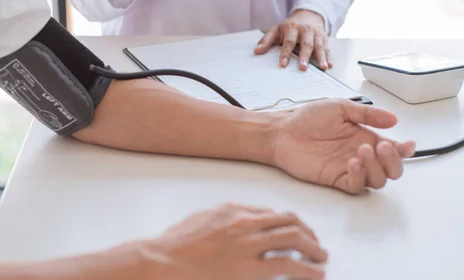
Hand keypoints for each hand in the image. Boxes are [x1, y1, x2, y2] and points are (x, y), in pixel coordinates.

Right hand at [150, 203, 326, 279]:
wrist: (163, 262)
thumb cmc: (173, 246)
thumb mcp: (197, 221)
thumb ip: (218, 219)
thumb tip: (231, 223)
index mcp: (231, 211)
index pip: (270, 212)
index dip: (288, 223)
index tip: (295, 231)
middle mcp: (244, 222)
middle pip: (287, 221)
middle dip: (307, 232)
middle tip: (315, 244)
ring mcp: (248, 244)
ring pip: (293, 238)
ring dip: (313, 248)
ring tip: (322, 257)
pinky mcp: (250, 268)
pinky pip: (287, 265)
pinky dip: (307, 269)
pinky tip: (316, 274)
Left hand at [254, 10, 330, 70]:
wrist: (307, 15)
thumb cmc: (288, 27)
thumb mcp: (275, 30)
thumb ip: (266, 40)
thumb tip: (256, 51)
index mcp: (291, 28)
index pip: (288, 41)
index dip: (285, 53)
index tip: (282, 64)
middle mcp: (305, 30)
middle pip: (306, 43)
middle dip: (304, 56)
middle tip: (302, 68)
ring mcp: (316, 34)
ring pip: (319, 46)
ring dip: (321, 57)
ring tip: (322, 67)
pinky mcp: (324, 38)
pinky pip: (327, 48)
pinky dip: (329, 56)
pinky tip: (329, 65)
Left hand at [270, 100, 415, 194]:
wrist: (282, 130)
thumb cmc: (307, 118)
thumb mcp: (340, 107)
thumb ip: (367, 114)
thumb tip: (394, 119)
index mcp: (365, 137)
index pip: (393, 149)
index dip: (404, 150)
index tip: (408, 145)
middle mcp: (360, 154)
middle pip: (391, 169)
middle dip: (394, 161)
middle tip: (383, 147)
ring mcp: (349, 168)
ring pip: (377, 180)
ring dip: (377, 168)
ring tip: (362, 151)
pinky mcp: (335, 178)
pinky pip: (356, 186)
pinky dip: (359, 177)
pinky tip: (352, 162)